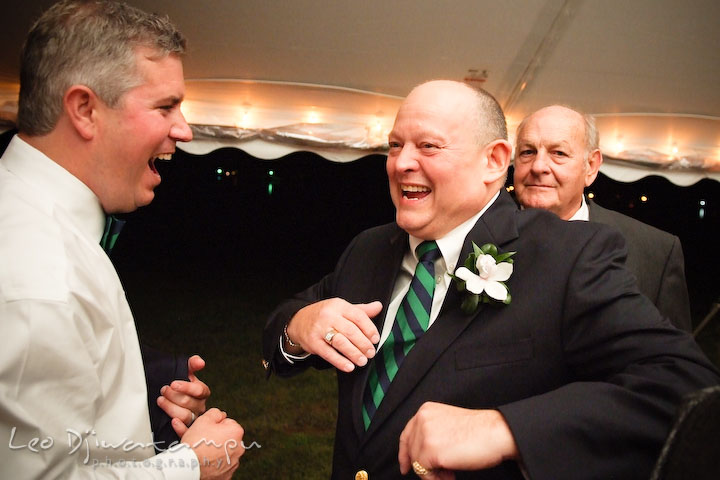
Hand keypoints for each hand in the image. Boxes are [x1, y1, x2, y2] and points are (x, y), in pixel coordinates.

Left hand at [158, 355, 209, 432]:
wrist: (169, 397)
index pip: (199, 390)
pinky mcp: (186, 429)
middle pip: (190, 403)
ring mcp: (193, 418)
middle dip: (174, 396)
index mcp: (202, 392)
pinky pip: (185, 431)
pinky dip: (179, 427)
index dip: (186, 387)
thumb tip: (200, 362)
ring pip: (186, 416)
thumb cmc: (178, 386)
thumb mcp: (185, 372)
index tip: (172, 384)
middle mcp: (200, 406)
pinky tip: (171, 421)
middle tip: (163, 390)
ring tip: (160, 401)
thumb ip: (192, 364)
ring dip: (171, 408)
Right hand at [174, 408, 243, 479]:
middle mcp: (239, 448)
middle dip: (215, 437)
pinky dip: (214, 462)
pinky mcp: (227, 474)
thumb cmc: (196, 444)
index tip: (207, 430)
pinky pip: (220, 464)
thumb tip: (220, 414)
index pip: (227, 423)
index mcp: (236, 432)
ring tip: (202, 450)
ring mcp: (233, 462)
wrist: (188, 467)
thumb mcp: (204, 419)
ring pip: (223, 451)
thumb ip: (215, 413)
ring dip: (214, 449)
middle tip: (203, 439)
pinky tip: (204, 459)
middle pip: (226, 437)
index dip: (215, 425)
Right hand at [285, 298, 381, 371]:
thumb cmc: (326, 316)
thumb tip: (379, 306)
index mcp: (339, 306)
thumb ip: (361, 310)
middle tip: (371, 353)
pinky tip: (349, 367)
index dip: (369, 328)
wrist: (298, 321)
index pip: (358, 316)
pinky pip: (328, 353)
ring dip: (354, 353)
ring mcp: (319, 329)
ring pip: (340, 342)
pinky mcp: (313, 342)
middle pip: (350, 331)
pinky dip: (340, 361)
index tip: (376, 339)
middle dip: (363, 344)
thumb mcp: (342, 309)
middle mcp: (329, 316)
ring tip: (363, 361)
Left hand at [398, 402, 518, 477]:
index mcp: (426, 410)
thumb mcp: (448, 425)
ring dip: (432, 473)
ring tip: (449, 475)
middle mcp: (422, 419)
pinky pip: (424, 472)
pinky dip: (435, 479)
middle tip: (442, 474)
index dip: (405, 453)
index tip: (406, 466)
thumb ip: (432, 434)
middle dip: (424, 466)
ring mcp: (425, 434)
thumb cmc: (480, 431)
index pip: (407, 434)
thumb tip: (422, 456)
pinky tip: (450, 476)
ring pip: (417, 463)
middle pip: (411, 451)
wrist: (495, 433)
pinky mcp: (430, 450)